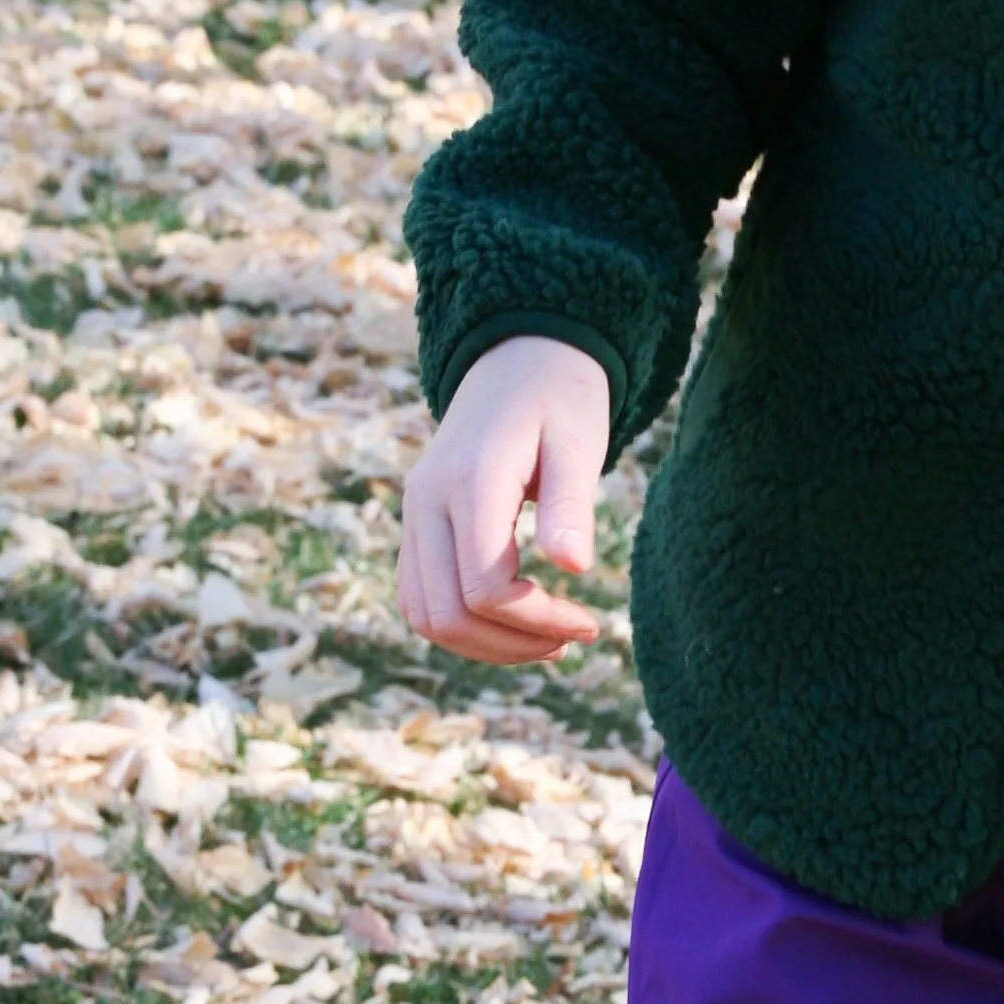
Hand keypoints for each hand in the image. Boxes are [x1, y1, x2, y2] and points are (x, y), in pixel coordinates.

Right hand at [397, 335, 613, 663]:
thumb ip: (572, 502)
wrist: (517, 359)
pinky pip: (420, 597)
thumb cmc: (559, 399)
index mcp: (470, 481)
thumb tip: (576, 568)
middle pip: (445, 614)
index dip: (537, 620)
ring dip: (483, 644)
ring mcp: (414, 515)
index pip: (484, 588)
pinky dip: (462, 624)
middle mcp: (427, 501)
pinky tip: (514, 622)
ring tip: (547, 640)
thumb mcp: (578, 442)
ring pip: (424, 615)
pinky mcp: (416, 526)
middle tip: (573, 639)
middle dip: (511, 644)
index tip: (590, 622)